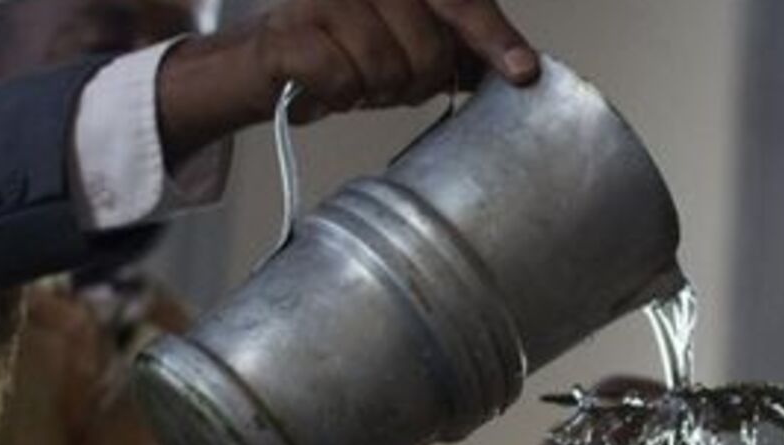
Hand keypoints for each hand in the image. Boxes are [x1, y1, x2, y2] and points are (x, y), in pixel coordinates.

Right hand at [157, 0, 538, 163]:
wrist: (260, 64)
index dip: (492, 37)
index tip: (522, 72)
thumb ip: (455, 43)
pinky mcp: (289, 29)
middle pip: (429, 48)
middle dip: (417, 81)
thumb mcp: (405, 41)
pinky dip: (340, 96)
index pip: (459, 1)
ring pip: (388, 68)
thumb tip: (517, 66)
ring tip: (357, 83)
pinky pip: (344, 80)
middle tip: (391, 83)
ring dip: (375, 92)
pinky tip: (327, 87)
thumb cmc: (340, 48)